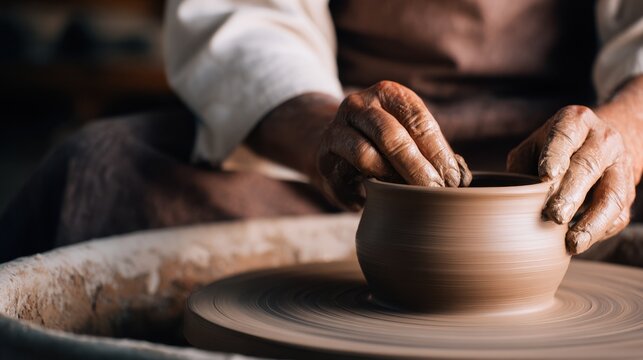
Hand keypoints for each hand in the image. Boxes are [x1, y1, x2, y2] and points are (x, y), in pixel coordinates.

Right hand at [316, 80, 470, 209]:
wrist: (334, 142)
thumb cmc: (384, 139)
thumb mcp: (406, 130)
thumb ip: (429, 148)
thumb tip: (459, 179)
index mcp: (386, 93)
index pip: (417, 120)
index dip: (439, 152)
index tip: (454, 180)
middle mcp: (357, 105)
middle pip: (391, 137)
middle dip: (418, 168)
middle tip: (436, 191)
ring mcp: (335, 131)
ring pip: (366, 157)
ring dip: (392, 179)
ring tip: (410, 195)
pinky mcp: (324, 161)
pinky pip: (349, 180)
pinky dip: (370, 192)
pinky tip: (385, 199)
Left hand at [507, 105, 636, 253]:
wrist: (599, 146)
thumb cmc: (553, 149)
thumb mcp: (534, 147)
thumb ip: (522, 167)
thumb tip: (511, 199)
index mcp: (576, 121)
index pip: (565, 136)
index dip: (556, 155)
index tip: (546, 175)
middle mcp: (604, 140)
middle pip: (588, 167)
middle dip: (570, 193)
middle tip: (554, 214)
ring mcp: (620, 166)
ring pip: (611, 196)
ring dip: (591, 221)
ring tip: (572, 241)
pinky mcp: (628, 193)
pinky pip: (617, 215)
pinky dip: (599, 232)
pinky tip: (580, 243)